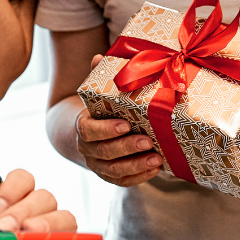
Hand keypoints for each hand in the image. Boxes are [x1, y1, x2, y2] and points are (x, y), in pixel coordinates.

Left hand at [0, 168, 76, 231]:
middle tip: (3, 227)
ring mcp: (57, 229)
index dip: (10, 189)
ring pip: (64, 215)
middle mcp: (41, 210)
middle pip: (44, 197)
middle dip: (22, 210)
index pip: (23, 179)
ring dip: (46, 224)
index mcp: (19, 197)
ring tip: (29, 236)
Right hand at [73, 54, 160, 186]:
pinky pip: (122, 182)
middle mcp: (87, 149)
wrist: (89, 135)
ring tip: (156, 158)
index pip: (90, 130)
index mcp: (83, 126)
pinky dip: (139, 177)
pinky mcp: (109, 177)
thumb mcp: (97, 93)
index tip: (125, 124)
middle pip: (104, 152)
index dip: (106, 130)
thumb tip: (99, 58)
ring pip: (114, 171)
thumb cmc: (100, 110)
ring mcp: (97, 165)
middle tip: (148, 141)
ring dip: (136, 165)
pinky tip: (154, 169)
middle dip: (127, 148)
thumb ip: (99, 78)